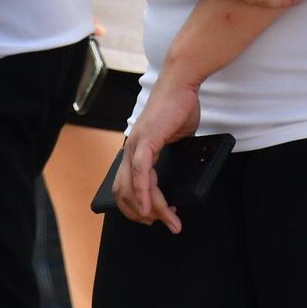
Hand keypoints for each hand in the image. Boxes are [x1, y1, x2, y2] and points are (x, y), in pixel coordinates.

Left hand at [115, 71, 200, 233]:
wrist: (181, 83)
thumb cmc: (179, 106)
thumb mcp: (174, 138)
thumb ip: (171, 155)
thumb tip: (182, 173)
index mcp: (135, 150)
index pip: (126, 187)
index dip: (137, 207)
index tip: (155, 218)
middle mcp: (129, 149)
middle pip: (124, 194)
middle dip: (142, 215)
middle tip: (161, 224)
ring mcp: (135, 145)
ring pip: (134, 189)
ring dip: (151, 210)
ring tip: (168, 220)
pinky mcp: (146, 141)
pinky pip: (141, 173)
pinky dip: (145, 193)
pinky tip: (153, 207)